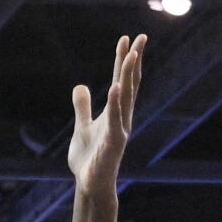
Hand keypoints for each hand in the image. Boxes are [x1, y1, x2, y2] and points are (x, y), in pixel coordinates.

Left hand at [68, 34, 145, 194]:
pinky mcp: (114, 142)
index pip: (122, 81)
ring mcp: (120, 129)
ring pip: (126, 98)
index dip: (124, 60)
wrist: (89, 183)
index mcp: (116, 112)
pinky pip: (115, 120)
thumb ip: (83, 107)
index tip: (127, 39)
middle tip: (140, 38)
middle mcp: (122, 117)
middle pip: (129, 84)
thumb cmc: (89, 157)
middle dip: (133, 61)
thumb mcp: (83, 126)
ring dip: (128, 76)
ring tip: (131, 55)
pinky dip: (115, 104)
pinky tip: (116, 87)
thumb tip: (81, 86)